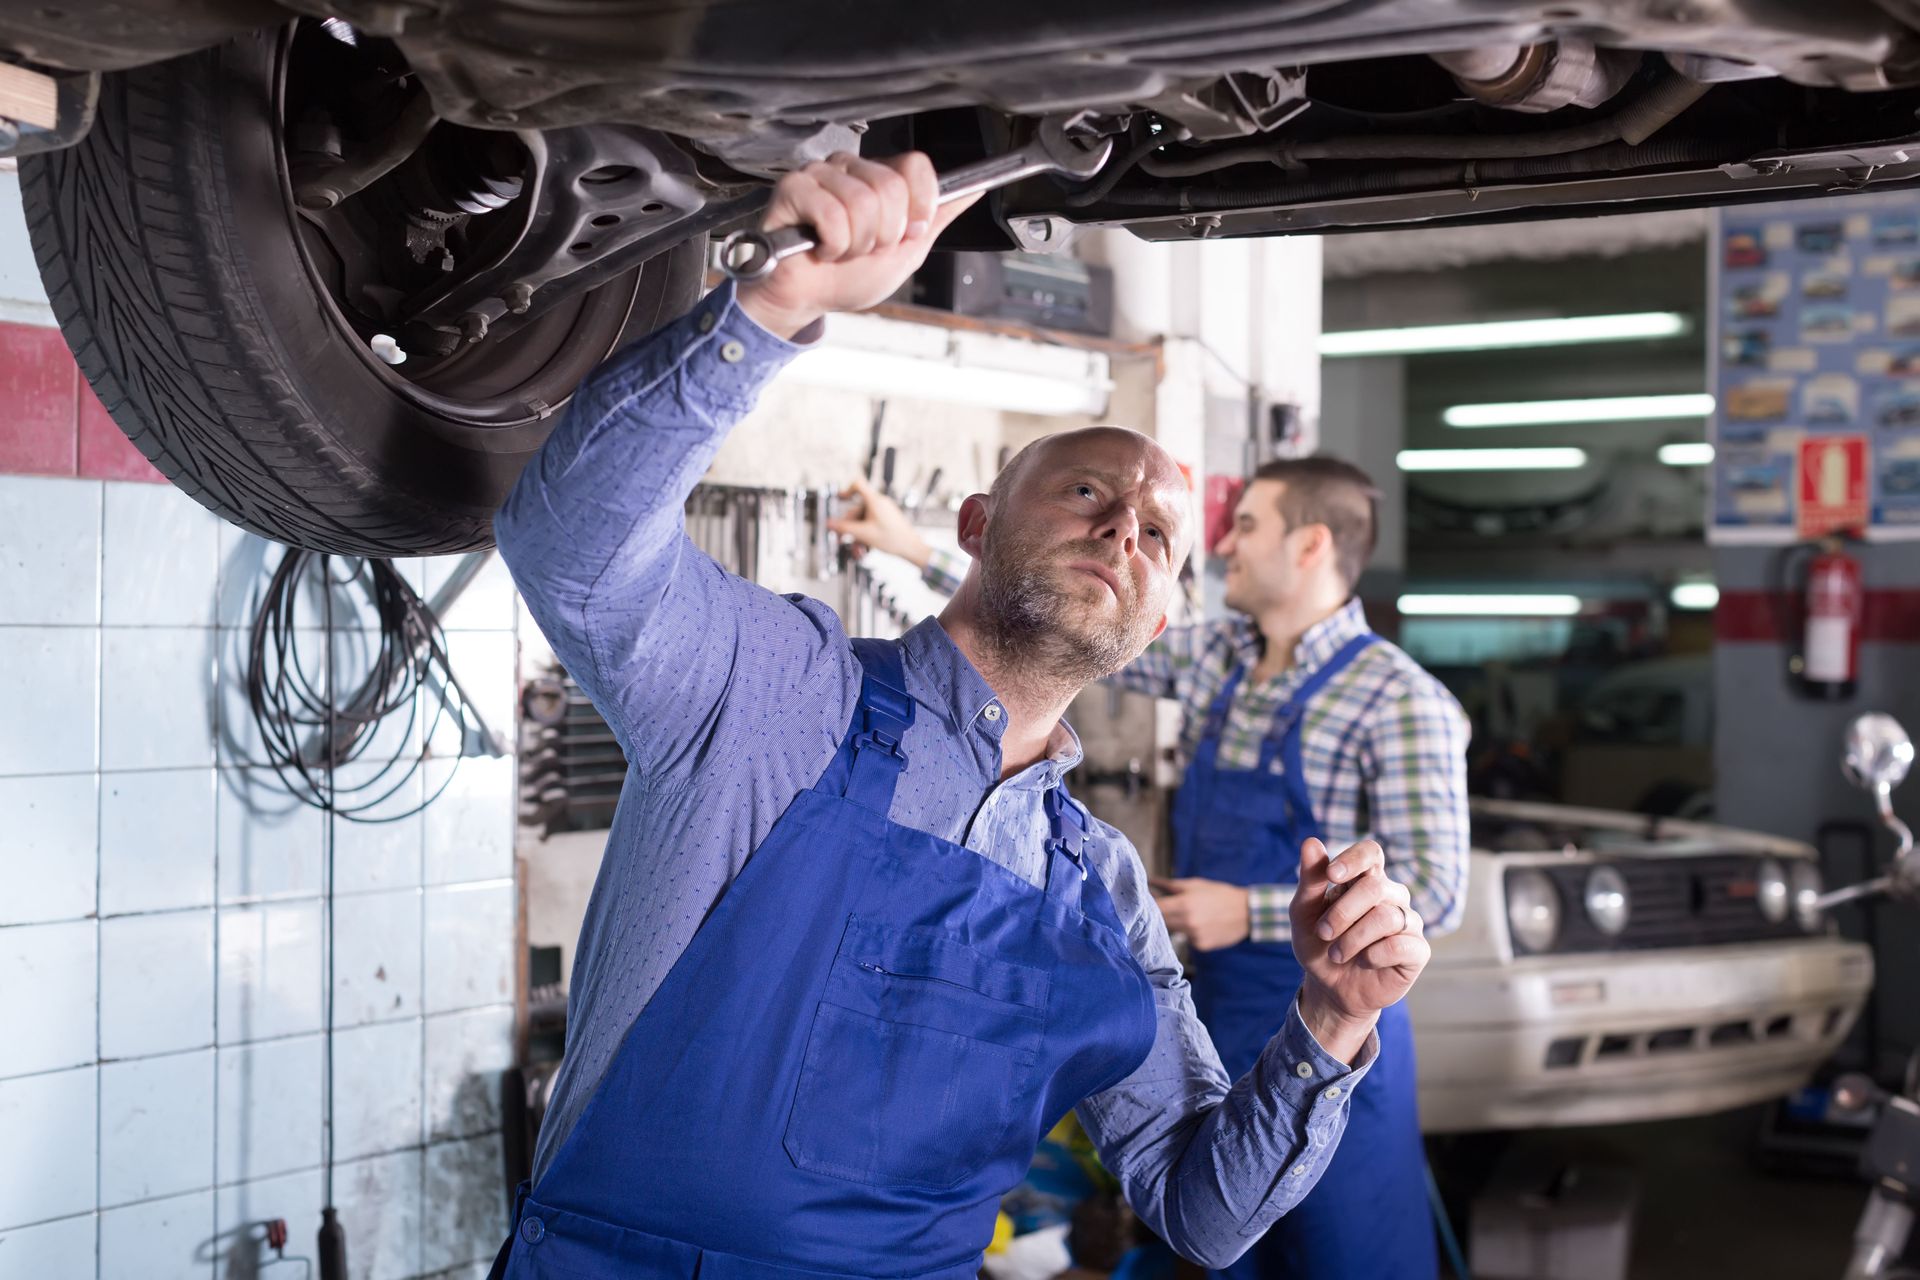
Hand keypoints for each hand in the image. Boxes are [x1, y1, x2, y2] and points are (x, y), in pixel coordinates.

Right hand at [735, 151, 978, 339]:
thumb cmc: (848, 276)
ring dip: (856, 244)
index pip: (915, 165)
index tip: (907, 233)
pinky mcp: (793, 188)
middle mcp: (850, 168)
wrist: (808, 301)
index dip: (919, 205)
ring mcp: (820, 174)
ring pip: (862, 202)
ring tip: (840, 250)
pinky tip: (821, 248)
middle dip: (884, 234)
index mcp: (879, 177)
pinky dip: (833, 245)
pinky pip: (831, 214)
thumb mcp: (907, 251)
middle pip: (890, 187)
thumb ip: (938, 218)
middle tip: (864, 248)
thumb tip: (975, 190)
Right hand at [826, 475, 932, 568]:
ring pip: (864, 518)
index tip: (840, 499)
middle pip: (857, 509)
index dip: (846, 490)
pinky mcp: (887, 519)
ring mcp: (884, 511)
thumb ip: (844, 528)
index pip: (858, 485)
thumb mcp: (863, 534)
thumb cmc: (892, 539)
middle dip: (849, 524)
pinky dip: (866, 532)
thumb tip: (829, 524)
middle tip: (842, 537)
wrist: (911, 548)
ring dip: (857, 532)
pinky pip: (872, 523)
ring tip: (856, 547)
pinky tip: (864, 546)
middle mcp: (880, 503)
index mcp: (874, 501)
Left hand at [1150, 877, 1249, 951]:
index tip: (1143, 901)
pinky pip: (1186, 939)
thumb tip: (1151, 881)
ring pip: (1172, 931)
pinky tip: (1199, 925)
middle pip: (1160, 921)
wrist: (1247, 912)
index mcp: (1184, 904)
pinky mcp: (1200, 946)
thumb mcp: (1195, 884)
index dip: (1147, 905)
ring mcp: (1194, 936)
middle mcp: (1187, 922)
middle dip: (1158, 915)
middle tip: (1161, 908)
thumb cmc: (1220, 894)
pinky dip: (1187, 933)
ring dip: (1173, 924)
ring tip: (1185, 914)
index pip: (1155, 908)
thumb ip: (1170, 885)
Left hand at [1289, 838, 1429, 1063]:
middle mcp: (1391, 896)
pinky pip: (1401, 945)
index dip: (1354, 859)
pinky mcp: (1418, 951)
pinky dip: (1374, 955)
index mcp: (1364, 880)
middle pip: (1376, 886)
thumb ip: (1310, 879)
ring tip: (1336, 953)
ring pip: (1387, 917)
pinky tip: (1365, 961)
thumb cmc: (1318, 945)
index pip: (1370, 852)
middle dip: (1343, 912)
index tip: (1331, 876)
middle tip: (1323, 933)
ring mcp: (1408, 922)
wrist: (1329, 988)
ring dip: (1353, 937)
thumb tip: (1311, 841)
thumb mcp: (1304, 913)